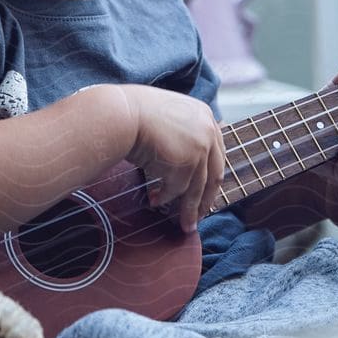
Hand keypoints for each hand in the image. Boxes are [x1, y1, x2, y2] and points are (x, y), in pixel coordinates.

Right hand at [122, 86, 226, 233]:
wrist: (121, 114)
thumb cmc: (135, 113)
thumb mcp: (169, 116)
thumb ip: (184, 132)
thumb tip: (185, 160)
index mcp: (206, 116)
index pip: (216, 153)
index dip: (210, 176)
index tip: (205, 192)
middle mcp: (208, 132)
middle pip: (213, 175)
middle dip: (206, 200)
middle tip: (199, 215)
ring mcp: (199, 149)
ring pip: (197, 189)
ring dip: (189, 210)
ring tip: (184, 224)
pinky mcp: (186, 166)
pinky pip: (176, 190)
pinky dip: (165, 199)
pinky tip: (154, 200)